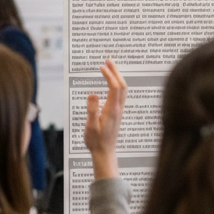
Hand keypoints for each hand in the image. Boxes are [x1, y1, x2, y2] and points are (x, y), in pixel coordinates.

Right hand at [83, 59, 125, 179]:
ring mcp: (119, 111)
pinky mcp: (117, 114)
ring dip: (117, 77)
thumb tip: (93, 94)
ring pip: (123, 90)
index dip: (109, 75)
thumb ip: (92, 110)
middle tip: (107, 60)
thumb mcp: (90, 126)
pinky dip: (117, 85)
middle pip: (122, 85)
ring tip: (109, 68)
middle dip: (115, 71)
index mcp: (112, 109)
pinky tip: (111, 84)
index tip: (102, 66)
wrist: (104, 153)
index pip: (114, 87)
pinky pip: (121, 95)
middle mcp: (118, 108)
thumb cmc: (96, 141)